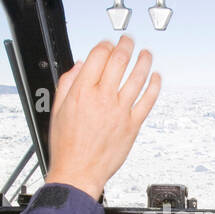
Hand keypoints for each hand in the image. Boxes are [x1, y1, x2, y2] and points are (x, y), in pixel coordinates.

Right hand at [44, 36, 160, 199]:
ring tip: (146, 53)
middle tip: (128, 41)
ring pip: (137, 78)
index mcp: (81, 93)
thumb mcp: (58, 110)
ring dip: (143, 61)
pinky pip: (148, 101)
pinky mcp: (132, 125)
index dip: (105, 46)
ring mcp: (119, 112)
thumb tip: (79, 65)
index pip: (98, 57)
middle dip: (125, 45)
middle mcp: (102, 99)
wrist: (78, 172)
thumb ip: (68, 84)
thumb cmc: (67, 145)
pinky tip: (156, 77)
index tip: (108, 45)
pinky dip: (154, 86)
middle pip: (119, 61)